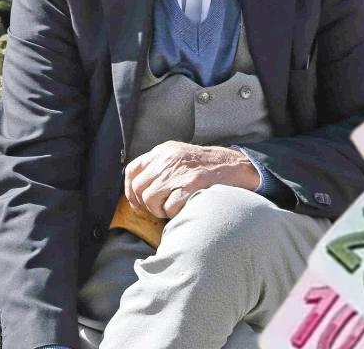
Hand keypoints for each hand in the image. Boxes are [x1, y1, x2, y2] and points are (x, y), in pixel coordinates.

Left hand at [124, 141, 260, 219]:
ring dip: (159, 210)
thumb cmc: (205, 165)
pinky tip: (183, 207)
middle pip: (140, 188)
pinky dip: (173, 212)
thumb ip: (159, 165)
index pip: (132, 170)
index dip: (130, 190)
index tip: (136, 202)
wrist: (233, 165)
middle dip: (146, 204)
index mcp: (163, 151)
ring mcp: (179, 172)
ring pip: (151, 199)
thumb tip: (138, 188)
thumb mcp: (178, 155)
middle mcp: (168, 159)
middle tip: (159, 207)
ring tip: (172, 207)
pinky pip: (169, 207)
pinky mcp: (191, 185)